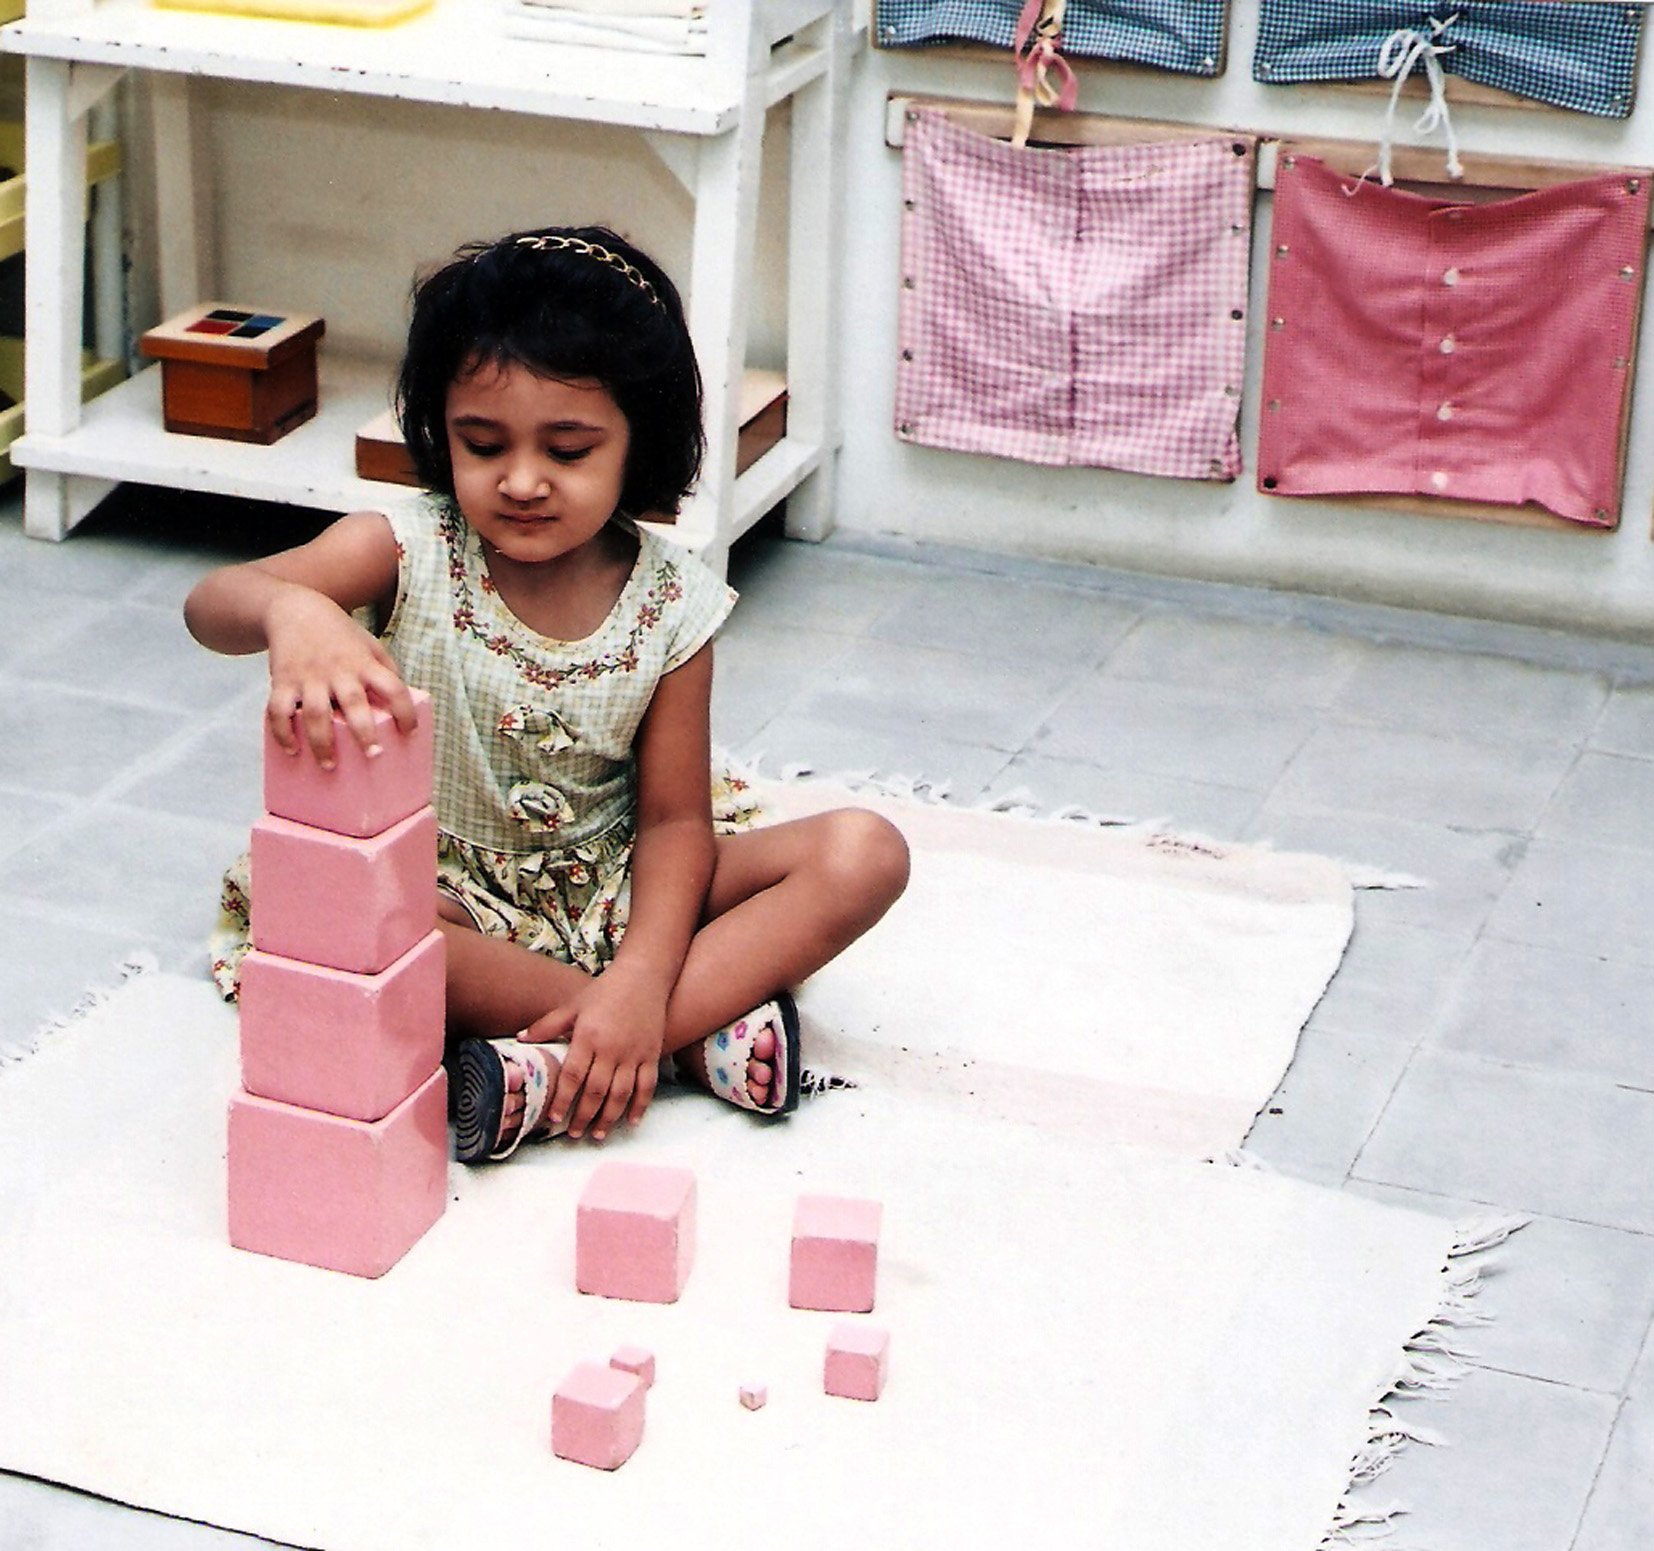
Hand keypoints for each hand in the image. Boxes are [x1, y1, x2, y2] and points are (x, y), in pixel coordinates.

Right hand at [264, 587, 416, 768]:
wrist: (295, 610)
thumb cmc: (339, 634)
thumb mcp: (370, 645)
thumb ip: (385, 671)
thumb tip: (400, 705)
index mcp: (365, 663)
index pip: (393, 687)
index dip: (405, 710)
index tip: (409, 732)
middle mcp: (338, 670)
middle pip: (354, 703)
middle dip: (364, 732)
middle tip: (373, 755)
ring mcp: (309, 677)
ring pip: (315, 713)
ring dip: (322, 742)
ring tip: (330, 766)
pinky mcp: (283, 680)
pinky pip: (278, 710)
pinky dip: (282, 732)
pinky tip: (292, 750)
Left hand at [523, 967, 666, 1139]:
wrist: (643, 976)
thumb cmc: (605, 990)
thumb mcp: (573, 1005)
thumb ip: (547, 1025)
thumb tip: (520, 1039)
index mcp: (588, 1036)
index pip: (572, 1076)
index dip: (562, 1100)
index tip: (554, 1119)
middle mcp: (611, 1048)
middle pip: (595, 1092)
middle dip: (583, 1117)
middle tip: (573, 1134)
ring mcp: (633, 1053)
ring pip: (620, 1095)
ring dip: (608, 1118)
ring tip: (598, 1135)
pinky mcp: (651, 1054)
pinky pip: (646, 1087)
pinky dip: (639, 1107)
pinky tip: (631, 1122)